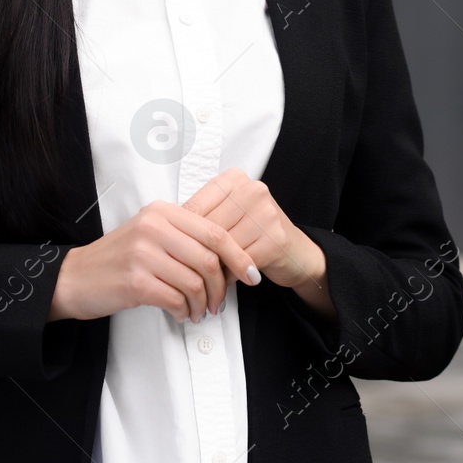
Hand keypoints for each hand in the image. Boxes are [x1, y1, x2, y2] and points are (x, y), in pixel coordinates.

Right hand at [47, 200, 260, 323]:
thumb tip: (228, 256)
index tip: (252, 274)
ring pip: (195, 282)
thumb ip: (183, 236)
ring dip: (202, 304)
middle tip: (220, 304)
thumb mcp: (149, 234)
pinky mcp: (135, 281)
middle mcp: (153, 227)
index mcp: (161, 212)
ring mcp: (143, 253)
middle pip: (209, 258)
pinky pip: (176, 299)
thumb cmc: (117, 260)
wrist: (74, 278)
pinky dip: (184, 311)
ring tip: (198, 312)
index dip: (238, 255)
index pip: (214, 231)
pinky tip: (180, 315)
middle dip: (222, 286)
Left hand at [183, 167, 334, 320]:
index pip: (193, 208)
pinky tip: (225, 283)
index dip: (181, 235)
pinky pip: (237, 263)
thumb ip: (203, 216)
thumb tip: (165, 231)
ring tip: (204, 281)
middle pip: (207, 229)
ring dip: (210, 269)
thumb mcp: (228, 215)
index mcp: (234, 179)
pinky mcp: (275, 240)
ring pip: (221, 248)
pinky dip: (228, 277)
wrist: (298, 253)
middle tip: (183, 273)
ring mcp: (266, 214)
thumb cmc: (255, 234)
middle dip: (195, 255)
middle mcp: (252, 190)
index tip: (173, 253)